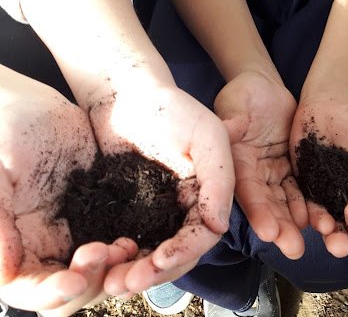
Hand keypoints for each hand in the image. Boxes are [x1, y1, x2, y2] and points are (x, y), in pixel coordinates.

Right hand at [0, 68, 136, 316]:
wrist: (31, 105)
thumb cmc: (3, 133)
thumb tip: (5, 274)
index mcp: (15, 246)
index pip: (31, 290)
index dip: (51, 292)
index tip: (75, 278)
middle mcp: (46, 249)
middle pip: (71, 291)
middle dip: (91, 281)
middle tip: (105, 251)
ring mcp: (76, 234)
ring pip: (101, 273)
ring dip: (115, 269)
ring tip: (126, 245)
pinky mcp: (102, 217)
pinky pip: (120, 245)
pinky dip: (132, 251)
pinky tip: (138, 237)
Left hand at [85, 85, 235, 294]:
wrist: (122, 92)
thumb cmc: (170, 106)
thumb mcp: (206, 135)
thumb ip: (220, 178)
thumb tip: (219, 225)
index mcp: (208, 194)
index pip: (203, 235)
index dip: (184, 252)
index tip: (160, 261)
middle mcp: (184, 208)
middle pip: (177, 253)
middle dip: (156, 272)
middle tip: (127, 282)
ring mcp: (155, 211)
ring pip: (150, 253)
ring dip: (134, 271)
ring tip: (110, 282)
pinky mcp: (127, 210)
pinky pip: (126, 241)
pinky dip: (116, 257)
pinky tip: (99, 264)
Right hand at [214, 72, 305, 259]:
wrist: (264, 88)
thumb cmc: (243, 94)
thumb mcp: (235, 104)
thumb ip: (231, 121)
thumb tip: (225, 130)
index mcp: (235, 163)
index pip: (246, 191)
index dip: (258, 212)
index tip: (268, 232)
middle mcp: (253, 175)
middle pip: (268, 205)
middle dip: (281, 228)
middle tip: (294, 249)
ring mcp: (273, 174)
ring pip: (287, 202)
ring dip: (298, 222)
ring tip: (313, 240)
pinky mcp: (291, 169)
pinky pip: (302, 189)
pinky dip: (311, 205)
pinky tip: (323, 220)